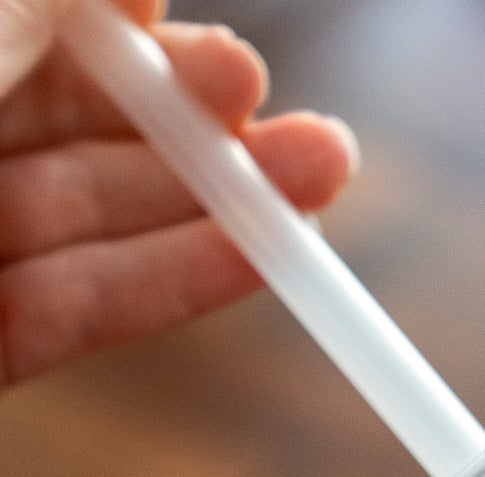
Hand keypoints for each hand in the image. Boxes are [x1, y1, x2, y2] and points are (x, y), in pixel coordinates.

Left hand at [0, 0, 355, 384]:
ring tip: (326, 170)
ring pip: (93, 217)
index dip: (125, 31)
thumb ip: (34, 5)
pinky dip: (176, 286)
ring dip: (218, 198)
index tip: (214, 40)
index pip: (31, 31)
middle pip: (77, 126)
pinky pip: (80, 310)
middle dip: (196, 119)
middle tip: (293, 110)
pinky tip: (262, 260)